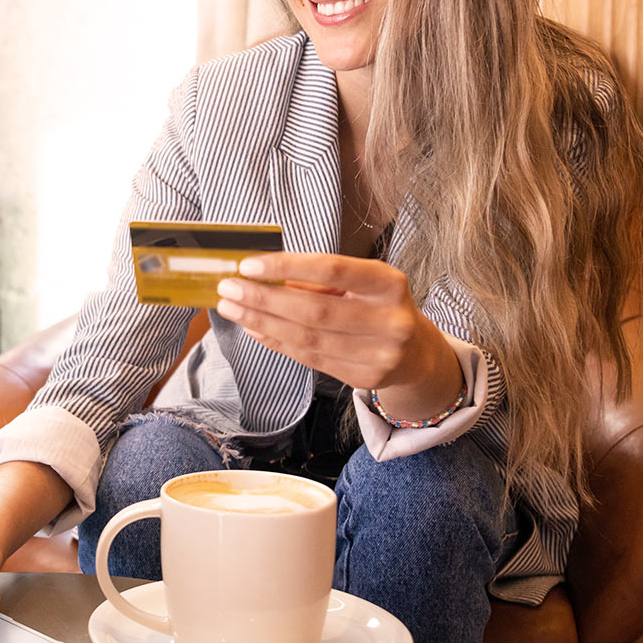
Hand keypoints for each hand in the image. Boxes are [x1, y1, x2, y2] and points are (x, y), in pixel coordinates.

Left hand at [214, 252, 461, 418]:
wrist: (414, 351)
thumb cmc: (377, 305)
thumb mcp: (361, 283)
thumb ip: (318, 279)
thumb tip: (260, 275)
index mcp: (389, 283)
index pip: (332, 269)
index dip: (287, 266)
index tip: (248, 264)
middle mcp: (390, 320)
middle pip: (314, 310)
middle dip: (263, 299)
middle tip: (228, 288)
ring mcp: (379, 354)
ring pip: (307, 339)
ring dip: (262, 322)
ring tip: (232, 308)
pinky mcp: (365, 377)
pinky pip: (309, 359)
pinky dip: (276, 342)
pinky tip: (254, 329)